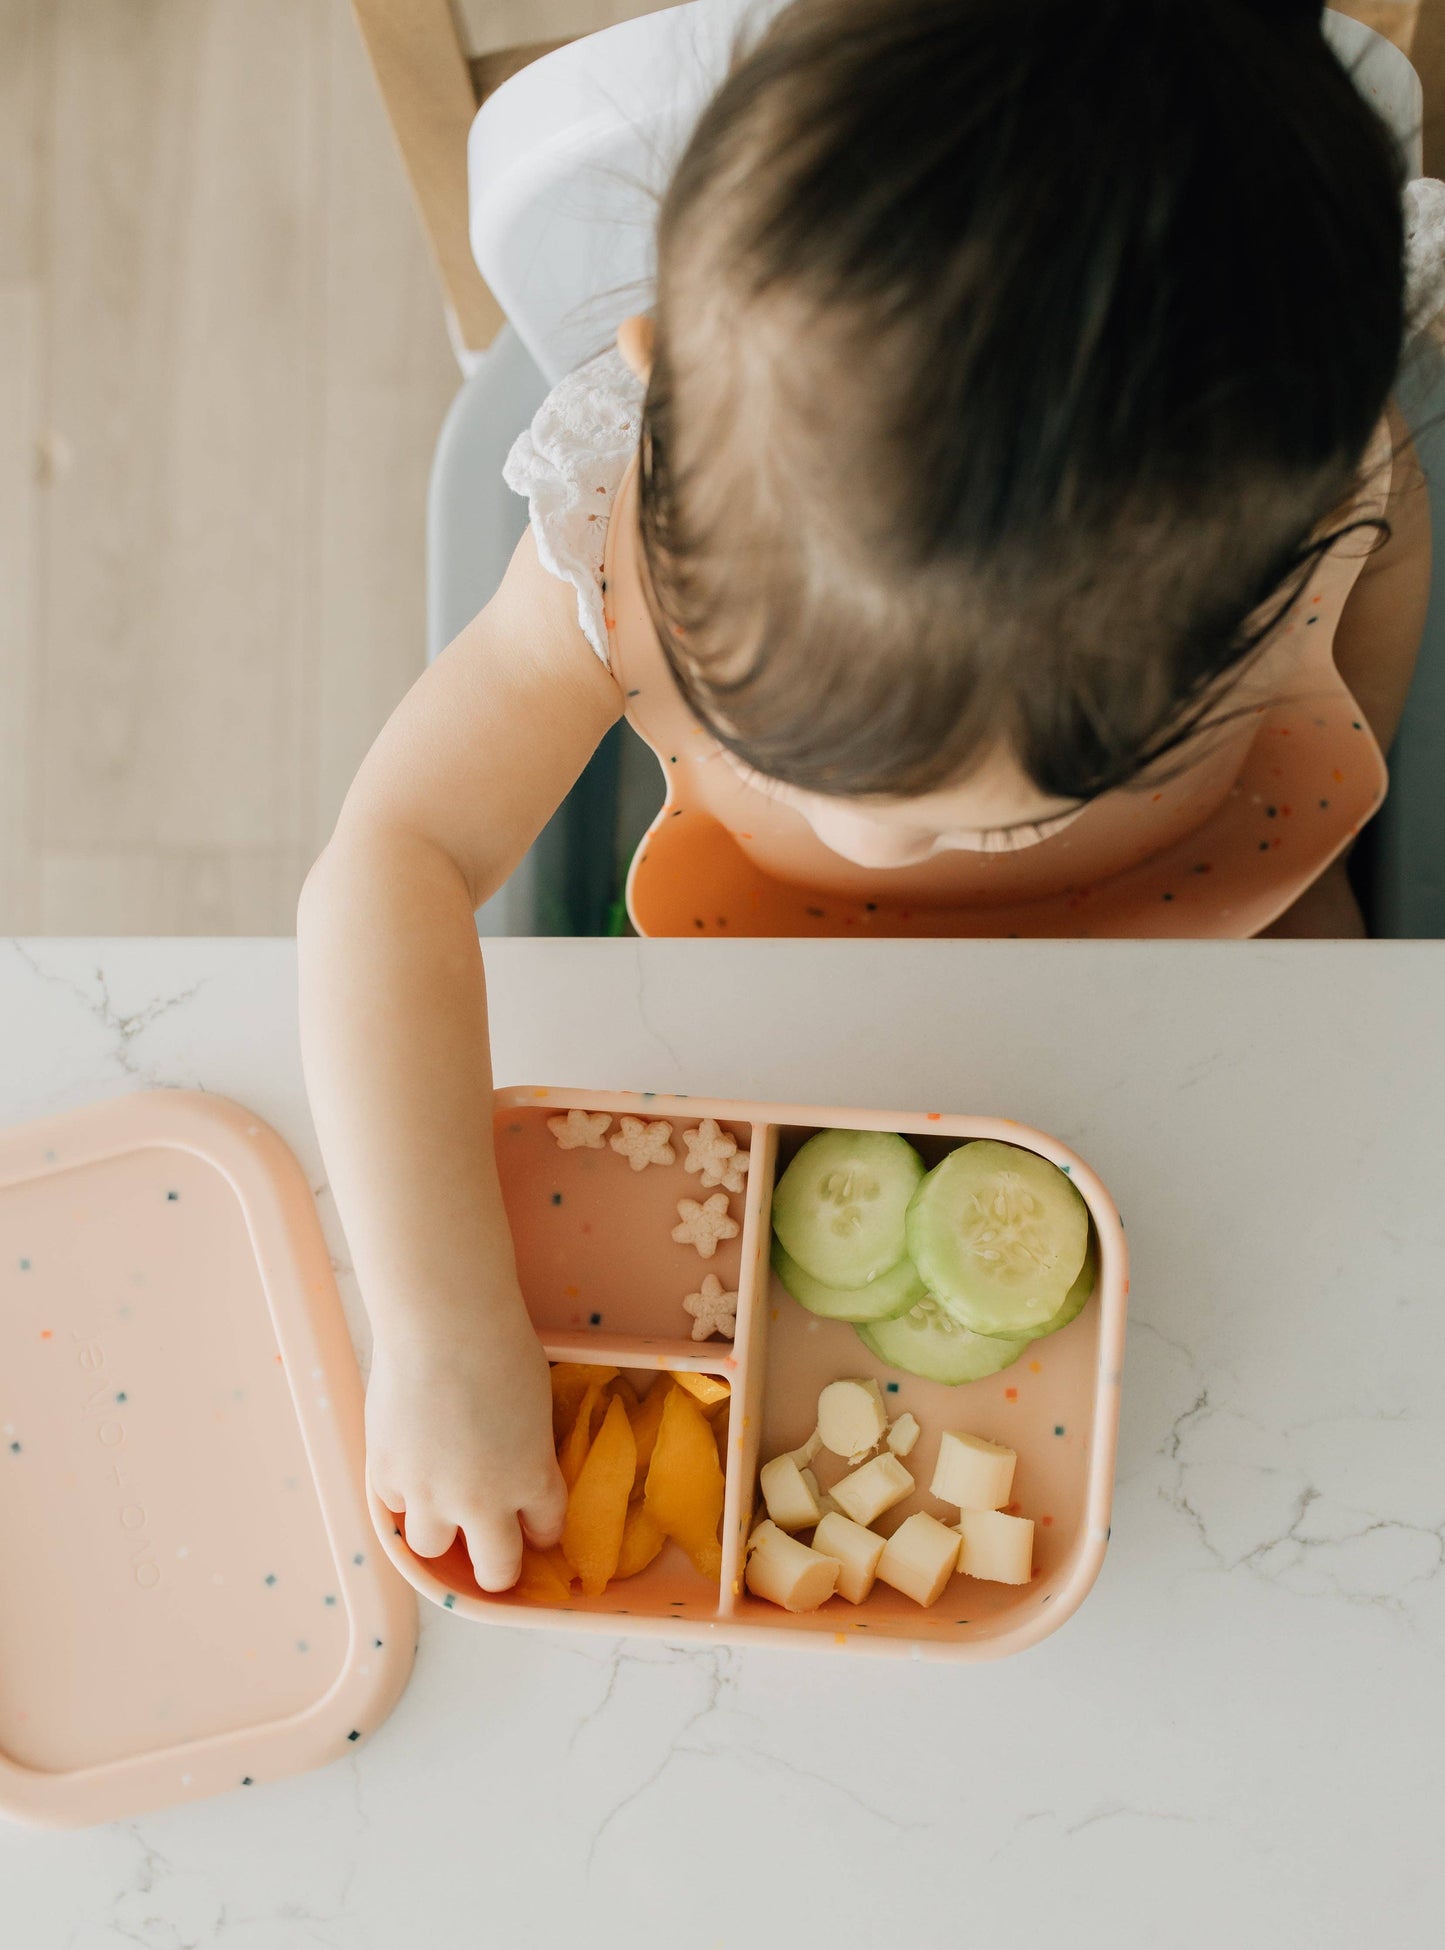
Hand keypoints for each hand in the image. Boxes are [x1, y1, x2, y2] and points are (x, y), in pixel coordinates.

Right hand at [366, 1311, 565, 1590]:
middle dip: (497, 1569)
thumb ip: (524, 1447)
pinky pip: (394, 1504)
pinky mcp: (387, 1475)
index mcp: (533, 1478)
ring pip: (432, 1548)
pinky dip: (402, 1490)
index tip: (535, 1525)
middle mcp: (484, 1501)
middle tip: (492, 1554)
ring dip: (440, 1529)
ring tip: (439, 1502)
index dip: (541, 1529)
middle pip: (495, 1570)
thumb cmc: (501, 1346)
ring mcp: (430, 1494)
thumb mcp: (534, 1406)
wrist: (444, 1324)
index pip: (546, 1530)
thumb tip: (510, 1462)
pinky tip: (408, 1460)